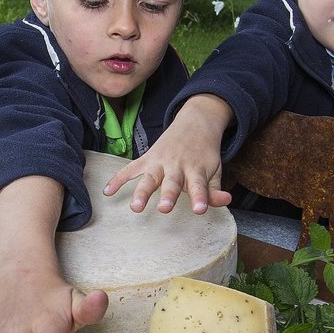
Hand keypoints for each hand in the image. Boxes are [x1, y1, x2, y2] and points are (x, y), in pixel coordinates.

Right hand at [102, 109, 229, 213]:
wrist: (195, 122)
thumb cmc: (204, 154)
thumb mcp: (215, 170)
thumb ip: (215, 189)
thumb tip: (226, 201)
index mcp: (196, 169)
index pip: (199, 186)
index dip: (200, 198)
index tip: (199, 210)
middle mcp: (177, 166)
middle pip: (171, 183)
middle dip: (167, 195)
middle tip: (163, 209)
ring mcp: (160, 162)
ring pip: (149, 178)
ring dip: (141, 191)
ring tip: (135, 207)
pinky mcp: (147, 159)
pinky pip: (130, 169)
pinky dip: (118, 179)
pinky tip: (107, 191)